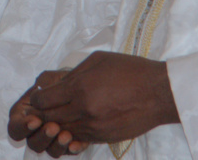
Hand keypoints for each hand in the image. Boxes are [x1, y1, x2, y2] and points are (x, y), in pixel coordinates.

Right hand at [7, 71, 87, 156]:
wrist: (83, 85)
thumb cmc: (61, 82)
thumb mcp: (49, 80)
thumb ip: (42, 91)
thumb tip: (38, 101)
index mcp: (24, 114)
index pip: (15, 128)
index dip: (22, 127)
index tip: (35, 120)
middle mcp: (36, 130)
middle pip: (32, 143)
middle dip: (42, 137)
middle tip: (53, 127)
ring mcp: (52, 139)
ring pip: (49, 151)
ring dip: (56, 145)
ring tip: (67, 135)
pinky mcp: (69, 143)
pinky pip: (69, 151)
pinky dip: (72, 149)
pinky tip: (75, 143)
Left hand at [29, 51, 178, 146]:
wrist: (159, 93)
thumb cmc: (130, 71)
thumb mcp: (97, 60)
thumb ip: (73, 74)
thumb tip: (55, 83)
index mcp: (79, 88)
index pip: (44, 101)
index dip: (38, 99)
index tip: (41, 96)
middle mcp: (83, 110)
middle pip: (49, 118)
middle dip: (43, 114)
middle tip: (43, 109)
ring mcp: (94, 127)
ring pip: (63, 131)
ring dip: (58, 124)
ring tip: (59, 115)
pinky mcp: (104, 138)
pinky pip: (80, 138)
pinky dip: (73, 132)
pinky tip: (75, 123)